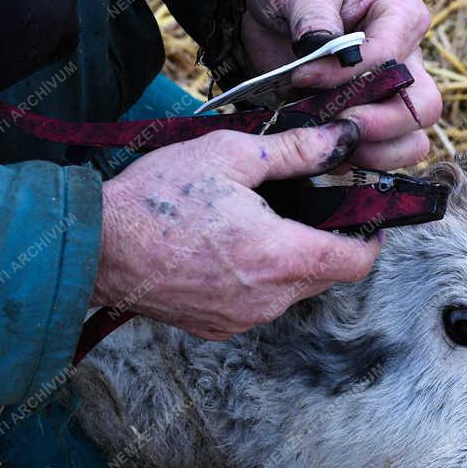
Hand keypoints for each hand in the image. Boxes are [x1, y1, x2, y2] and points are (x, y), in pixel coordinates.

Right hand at [92, 121, 380, 339]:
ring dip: (291, 262)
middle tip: (306, 207)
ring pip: (293, 291)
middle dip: (328, 243)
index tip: (364, 217)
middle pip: (327, 276)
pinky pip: (259, 305)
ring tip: (262, 224)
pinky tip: (231, 250)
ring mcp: (244, 318)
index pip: (357, 262)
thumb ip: (295, 151)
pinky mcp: (219, 328)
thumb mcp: (230, 155)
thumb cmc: (159, 198)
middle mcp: (271, 298)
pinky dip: (259, 280)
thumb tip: (342, 139)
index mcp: (283, 256)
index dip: (369, 239)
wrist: (97, 247)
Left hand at [242, 0, 440, 169]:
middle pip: (422, 108)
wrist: (276, 3)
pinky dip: (355, 162)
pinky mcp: (372, 124)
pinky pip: (382, 157)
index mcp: (401, 15)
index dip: (347, 75)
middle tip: (336, 122)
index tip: (303, 75)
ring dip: (373, 152)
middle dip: (380, 124)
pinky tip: (322, 148)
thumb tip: (321, 45)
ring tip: (330, 140)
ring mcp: (394, 98)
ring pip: (413, 142)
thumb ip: (312, 11)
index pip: (390, 57)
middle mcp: (409, 61)